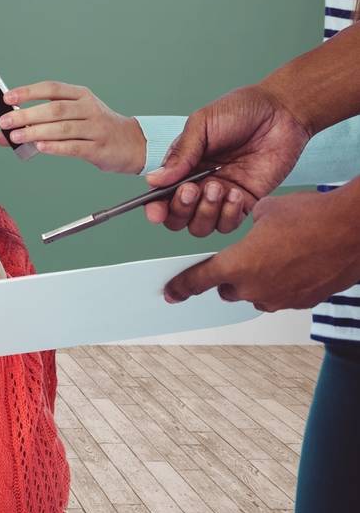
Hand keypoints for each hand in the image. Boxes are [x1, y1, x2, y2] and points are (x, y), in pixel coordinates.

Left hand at [0, 82, 146, 173]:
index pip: (52, 88)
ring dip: (37, 132)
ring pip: (63, 128)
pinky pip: (74, 147)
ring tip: (16, 136)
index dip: (28, 92)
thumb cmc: (97, 127)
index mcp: (81, 95)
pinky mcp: (99, 148)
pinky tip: (40, 147)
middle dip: (27, 114)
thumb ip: (40, 122)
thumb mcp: (74, 117)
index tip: (7, 98)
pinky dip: (55, 147)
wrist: (133, 143)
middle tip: (6, 121)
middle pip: (55, 108)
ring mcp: (96, 128)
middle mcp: (89, 108)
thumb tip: (2, 134)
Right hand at [144, 82, 310, 236]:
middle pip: (178, 216)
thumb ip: (181, 153)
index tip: (155, 211)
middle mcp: (199, 182)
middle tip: (192, 189)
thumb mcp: (202, 123)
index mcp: (184, 163)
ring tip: (218, 186)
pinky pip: (230, 223)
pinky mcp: (246, 201)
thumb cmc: (240, 110)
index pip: (161, 193)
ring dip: (206, 211)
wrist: (281, 112)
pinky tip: (236, 193)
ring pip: (202, 225)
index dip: (155, 206)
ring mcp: (222, 194)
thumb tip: (155, 179)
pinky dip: (229, 214)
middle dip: (181, 208)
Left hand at [163, 180, 359, 309]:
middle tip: (233, 258)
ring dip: (254, 279)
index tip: (170, 294)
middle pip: (227, 289)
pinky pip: (280, 295)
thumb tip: (251, 226)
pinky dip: (279, 282)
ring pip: (255, 293)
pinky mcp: (302, 302)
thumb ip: (248, 224)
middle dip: (226, 275)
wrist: (351, 233)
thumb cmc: (309, 218)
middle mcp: (256, 288)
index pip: (200, 279)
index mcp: (239, 264)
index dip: (182, 286)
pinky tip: (292, 262)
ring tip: (270, 256)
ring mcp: (281, 299)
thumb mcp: (266, 210)